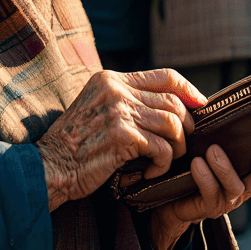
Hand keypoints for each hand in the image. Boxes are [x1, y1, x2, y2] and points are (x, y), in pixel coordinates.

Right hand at [36, 69, 206, 211]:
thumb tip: (170, 105)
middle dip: (186, 126)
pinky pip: (161, 148)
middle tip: (181, 144)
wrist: (49, 167)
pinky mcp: (123, 136)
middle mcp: (116, 90)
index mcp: (111, 79)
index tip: (200, 105)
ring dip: (177, 146)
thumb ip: (125, 100)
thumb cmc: (75, 144)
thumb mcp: (97, 108)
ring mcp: (119, 111)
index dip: (188, 90)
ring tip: (165, 160)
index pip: (164, 76)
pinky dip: (162, 164)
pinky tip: (150, 172)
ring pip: (172, 123)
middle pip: (173, 102)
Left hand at [148, 142, 250, 249]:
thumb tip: (221, 106)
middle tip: (229, 144)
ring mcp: (224, 202)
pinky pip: (210, 194)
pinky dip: (204, 178)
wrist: (169, 198)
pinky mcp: (206, 208)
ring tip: (211, 151)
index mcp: (245, 177)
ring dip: (224, 168)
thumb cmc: (191, 168)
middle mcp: (239, 191)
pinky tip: (196, 164)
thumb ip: (221, 137)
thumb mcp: (208, 151)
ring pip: (234, 187)